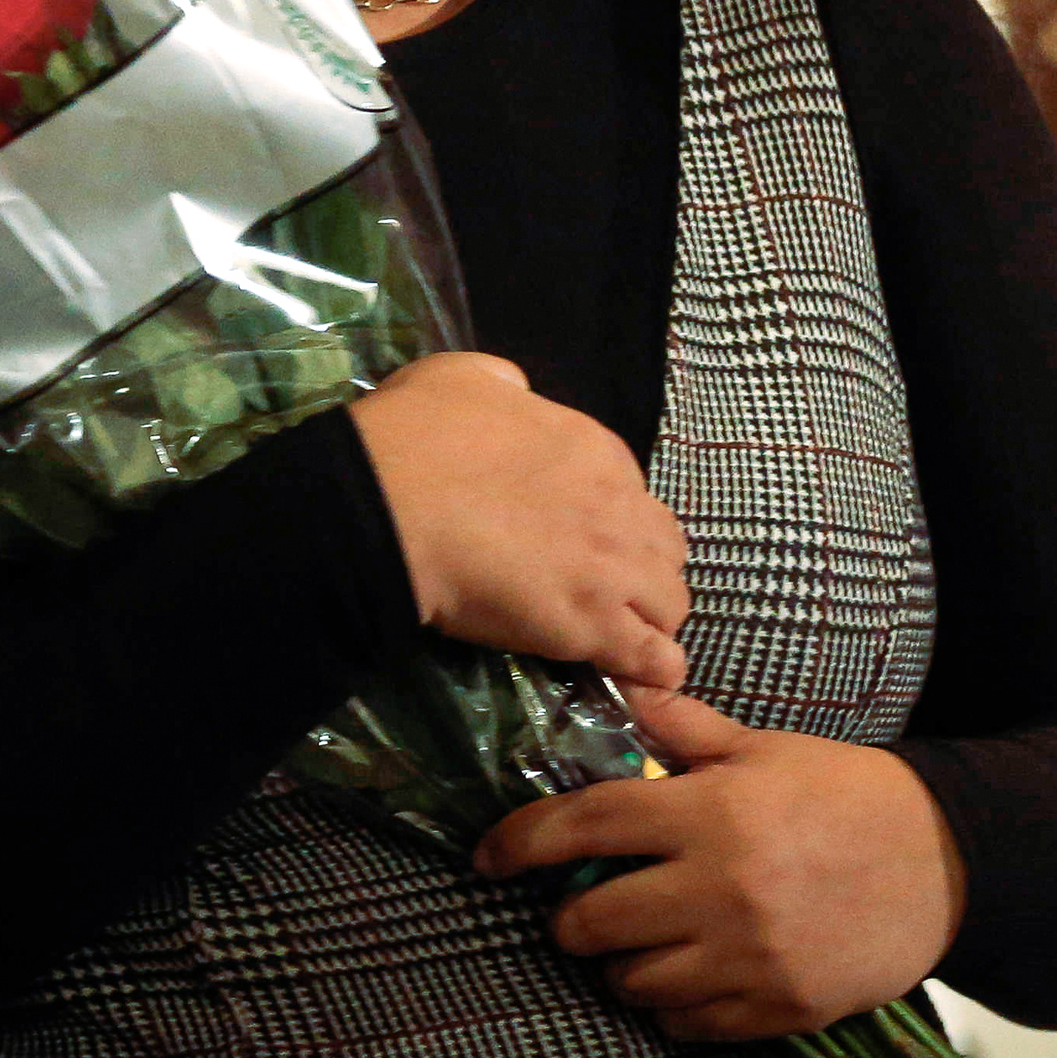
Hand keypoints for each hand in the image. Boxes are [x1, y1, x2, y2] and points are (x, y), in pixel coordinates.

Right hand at [351, 352, 688, 690]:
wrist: (386, 505)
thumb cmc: (416, 436)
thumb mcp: (466, 377)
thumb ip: (507, 387)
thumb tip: (516, 398)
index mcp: (595, 449)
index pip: (634, 493)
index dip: (612, 520)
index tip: (580, 538)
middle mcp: (619, 506)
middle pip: (664, 548)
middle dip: (643, 568)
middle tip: (600, 590)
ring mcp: (611, 569)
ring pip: (670, 604)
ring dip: (649, 618)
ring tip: (615, 638)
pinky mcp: (590, 626)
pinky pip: (652, 659)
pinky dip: (651, 671)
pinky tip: (636, 680)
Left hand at [474, 687, 962, 1040]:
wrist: (946, 862)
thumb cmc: (847, 795)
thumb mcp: (765, 749)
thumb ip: (685, 729)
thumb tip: (621, 691)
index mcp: (710, 813)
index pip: (583, 828)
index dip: (521, 842)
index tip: (489, 855)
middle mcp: (718, 889)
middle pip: (590, 922)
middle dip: (569, 916)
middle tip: (581, 905)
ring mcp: (747, 958)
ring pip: (631, 982)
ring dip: (619, 965)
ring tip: (639, 941)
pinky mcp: (776, 1009)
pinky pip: (686, 1024)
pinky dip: (671, 1005)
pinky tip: (687, 975)